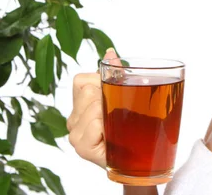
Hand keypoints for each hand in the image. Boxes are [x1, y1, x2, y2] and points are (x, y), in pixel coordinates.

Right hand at [67, 48, 120, 168]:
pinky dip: (107, 126)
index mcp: (79, 105)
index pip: (81, 80)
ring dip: (110, 112)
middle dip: (109, 97)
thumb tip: (110, 52)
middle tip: (119, 114)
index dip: (101, 83)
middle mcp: (72, 119)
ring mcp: (74, 134)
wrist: (138, 158)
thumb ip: (114, 73)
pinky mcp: (82, 147)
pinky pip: (96, 123)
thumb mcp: (123, 95)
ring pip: (93, 105)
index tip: (115, 96)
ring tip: (117, 126)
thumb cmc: (130, 127)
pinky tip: (112, 136)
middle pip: (88, 90)